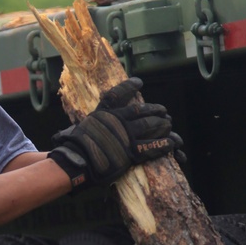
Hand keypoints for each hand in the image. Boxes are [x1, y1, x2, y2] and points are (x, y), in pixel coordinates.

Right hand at [47, 78, 184, 191]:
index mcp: (103, 114)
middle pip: (140, 111)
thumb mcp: (78, 129)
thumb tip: (79, 129)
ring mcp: (125, 135)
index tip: (139, 82)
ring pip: (150, 126)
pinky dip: (164, 144)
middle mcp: (117, 121)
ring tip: (168, 124)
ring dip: (162, 125)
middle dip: (154, 110)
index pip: (117, 95)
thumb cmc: (74, 148)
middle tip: (163, 111)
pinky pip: (152, 146)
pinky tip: (171, 143)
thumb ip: (87, 126)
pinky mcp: (131, 152)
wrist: (77, 162)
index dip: (129, 87)